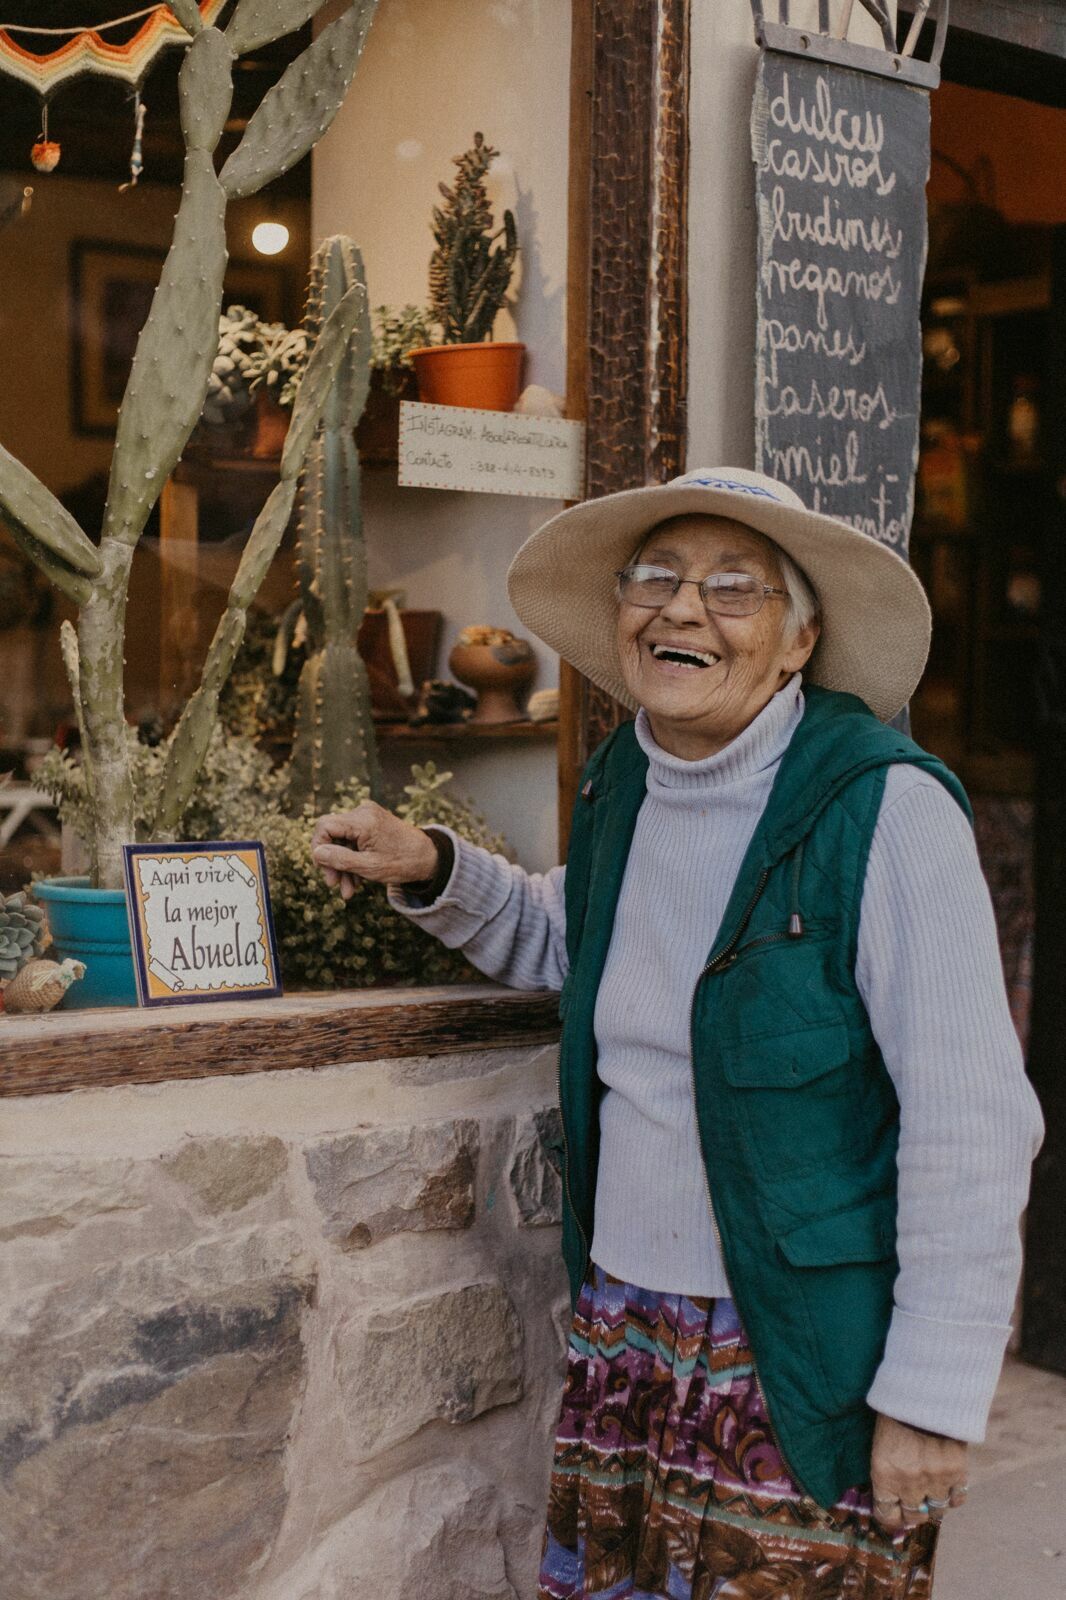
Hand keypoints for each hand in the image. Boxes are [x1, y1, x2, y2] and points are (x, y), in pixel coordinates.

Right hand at [311, 803, 438, 900]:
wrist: (429, 858)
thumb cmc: (402, 863)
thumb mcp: (368, 866)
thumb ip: (340, 859)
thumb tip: (315, 853)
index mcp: (363, 820)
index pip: (325, 826)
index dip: (318, 847)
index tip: (323, 869)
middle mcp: (363, 812)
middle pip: (333, 834)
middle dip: (332, 861)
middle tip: (334, 885)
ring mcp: (368, 816)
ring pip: (342, 840)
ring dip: (343, 865)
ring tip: (348, 890)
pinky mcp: (371, 823)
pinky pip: (353, 840)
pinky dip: (352, 858)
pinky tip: (356, 880)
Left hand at [870, 1413, 968, 1531]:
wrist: (923, 1390)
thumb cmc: (895, 1411)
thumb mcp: (881, 1442)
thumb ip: (887, 1470)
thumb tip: (892, 1494)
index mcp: (883, 1474)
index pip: (886, 1513)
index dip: (891, 1518)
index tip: (895, 1516)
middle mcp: (908, 1483)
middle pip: (914, 1516)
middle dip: (914, 1513)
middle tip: (916, 1504)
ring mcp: (934, 1479)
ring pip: (937, 1511)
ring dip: (934, 1504)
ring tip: (933, 1493)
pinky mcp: (956, 1472)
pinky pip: (958, 1498)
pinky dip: (954, 1496)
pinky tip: (949, 1487)